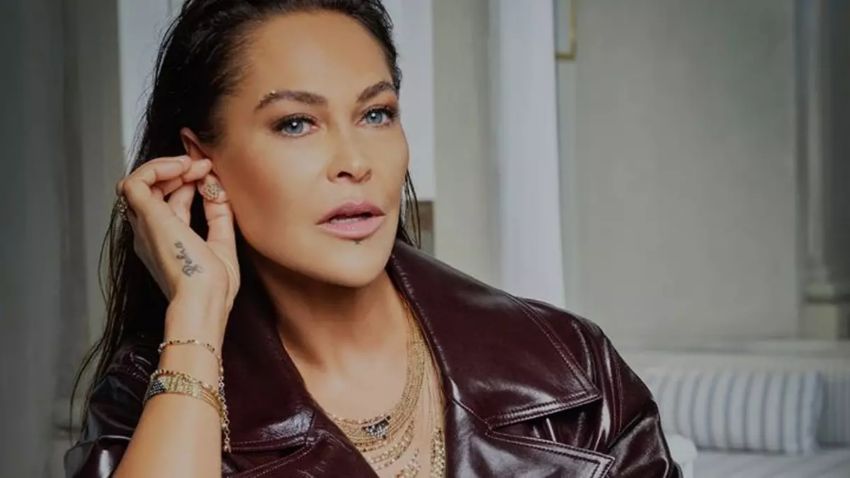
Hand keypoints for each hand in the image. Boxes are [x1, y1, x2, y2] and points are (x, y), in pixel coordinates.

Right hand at [117, 156, 240, 324]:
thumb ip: (219, 216)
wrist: (204, 300)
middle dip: (180, 170)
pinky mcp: (147, 219)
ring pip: (140, 182)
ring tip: (194, 165)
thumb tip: (217, 189)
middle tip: (206, 165)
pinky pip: (135, 182)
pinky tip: (181, 167)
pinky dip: (156, 168)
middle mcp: (152, 233)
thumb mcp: (222, 244)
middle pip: (156, 190)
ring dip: (169, 166)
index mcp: (167, 241)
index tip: (212, 174)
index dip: (189, 181)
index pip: (171, 201)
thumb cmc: (214, 288)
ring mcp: (146, 226)